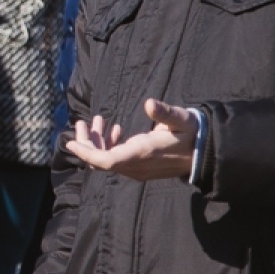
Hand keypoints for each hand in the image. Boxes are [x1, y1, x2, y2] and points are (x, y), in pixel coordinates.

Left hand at [64, 99, 196, 181]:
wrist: (205, 154)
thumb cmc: (192, 133)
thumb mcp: (181, 119)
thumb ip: (165, 113)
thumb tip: (150, 103)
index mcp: (142, 154)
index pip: (105, 160)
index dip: (86, 153)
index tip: (69, 142)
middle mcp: (136, 166)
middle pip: (100, 161)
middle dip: (86, 142)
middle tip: (82, 122)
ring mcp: (137, 169)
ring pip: (107, 160)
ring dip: (97, 142)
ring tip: (96, 121)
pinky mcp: (140, 168)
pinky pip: (116, 161)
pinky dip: (109, 146)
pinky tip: (114, 130)